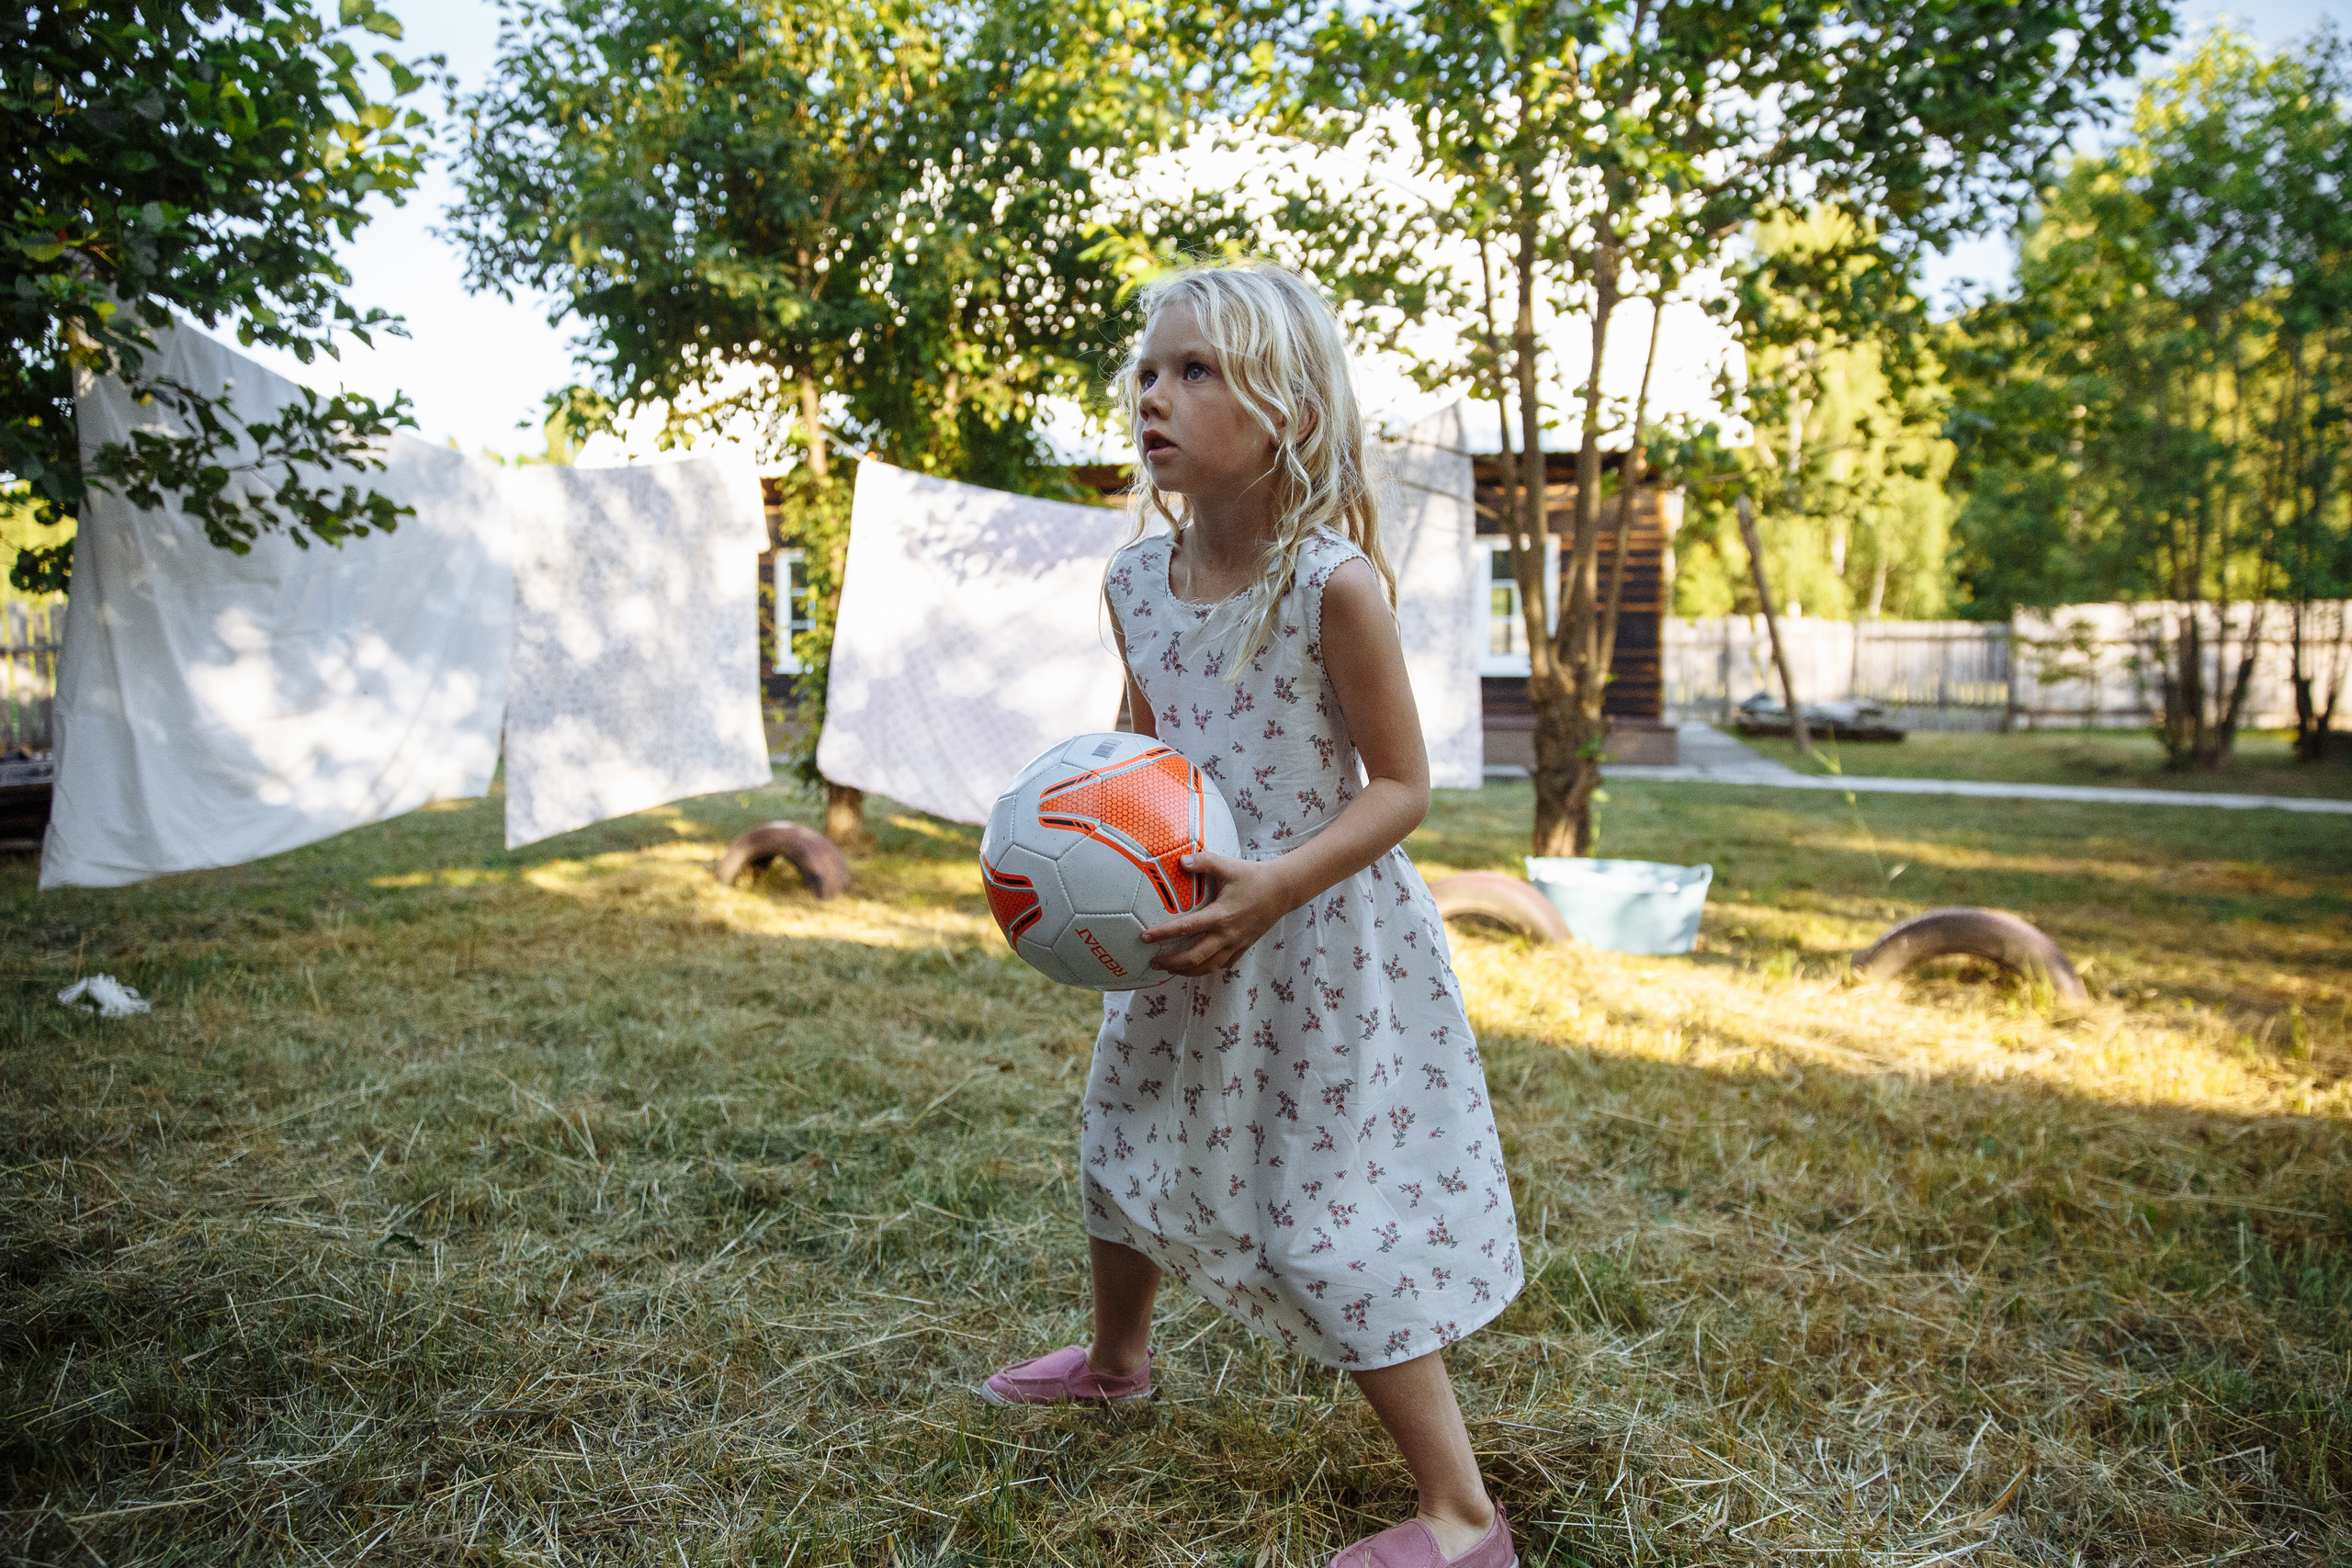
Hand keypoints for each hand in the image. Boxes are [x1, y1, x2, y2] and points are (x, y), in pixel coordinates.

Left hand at [1141, 853, 1294, 976]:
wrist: (1282, 890)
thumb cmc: (1253, 877)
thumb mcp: (1227, 866)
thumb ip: (1204, 862)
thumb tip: (1180, 861)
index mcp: (1220, 915)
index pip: (1185, 929)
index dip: (1163, 934)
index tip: (1145, 937)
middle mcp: (1227, 935)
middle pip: (1194, 958)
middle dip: (1171, 963)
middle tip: (1152, 962)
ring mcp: (1236, 944)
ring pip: (1208, 967)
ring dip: (1187, 971)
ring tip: (1169, 970)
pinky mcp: (1243, 947)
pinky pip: (1223, 965)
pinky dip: (1207, 969)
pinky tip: (1197, 967)